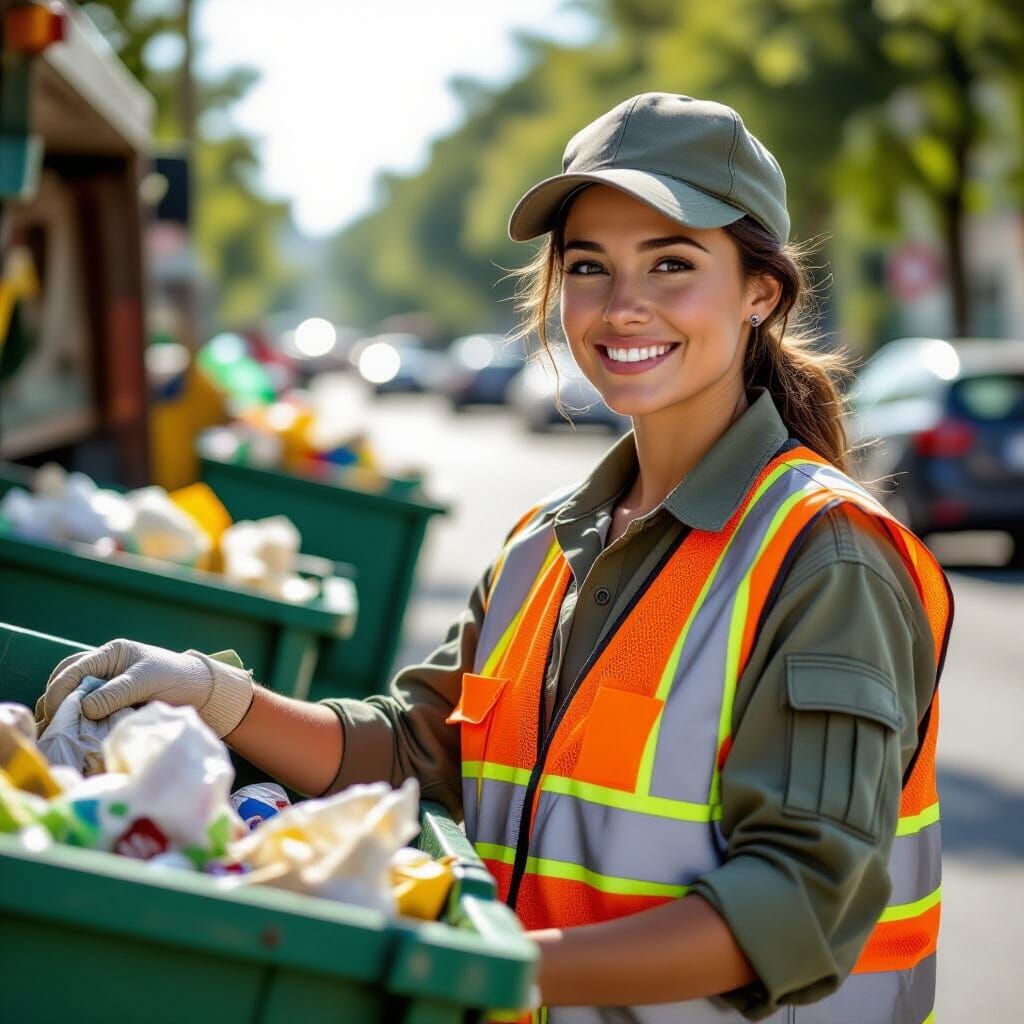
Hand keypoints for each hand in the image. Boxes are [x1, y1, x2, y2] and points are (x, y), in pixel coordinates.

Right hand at [36, 638, 254, 738]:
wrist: (199, 691)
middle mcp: (103, 668)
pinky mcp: (109, 704)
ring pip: (70, 697)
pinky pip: (84, 711)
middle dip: (55, 702)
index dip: (59, 691)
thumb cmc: (176, 678)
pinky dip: (77, 721)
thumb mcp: (146, 681)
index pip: (72, 669)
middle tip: (54, 726)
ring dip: (64, 713)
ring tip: (62, 733)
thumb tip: (84, 707)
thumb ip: (116, 692)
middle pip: (64, 681)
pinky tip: (76, 735)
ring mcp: (104, 686)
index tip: (57, 714)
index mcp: (110, 654)